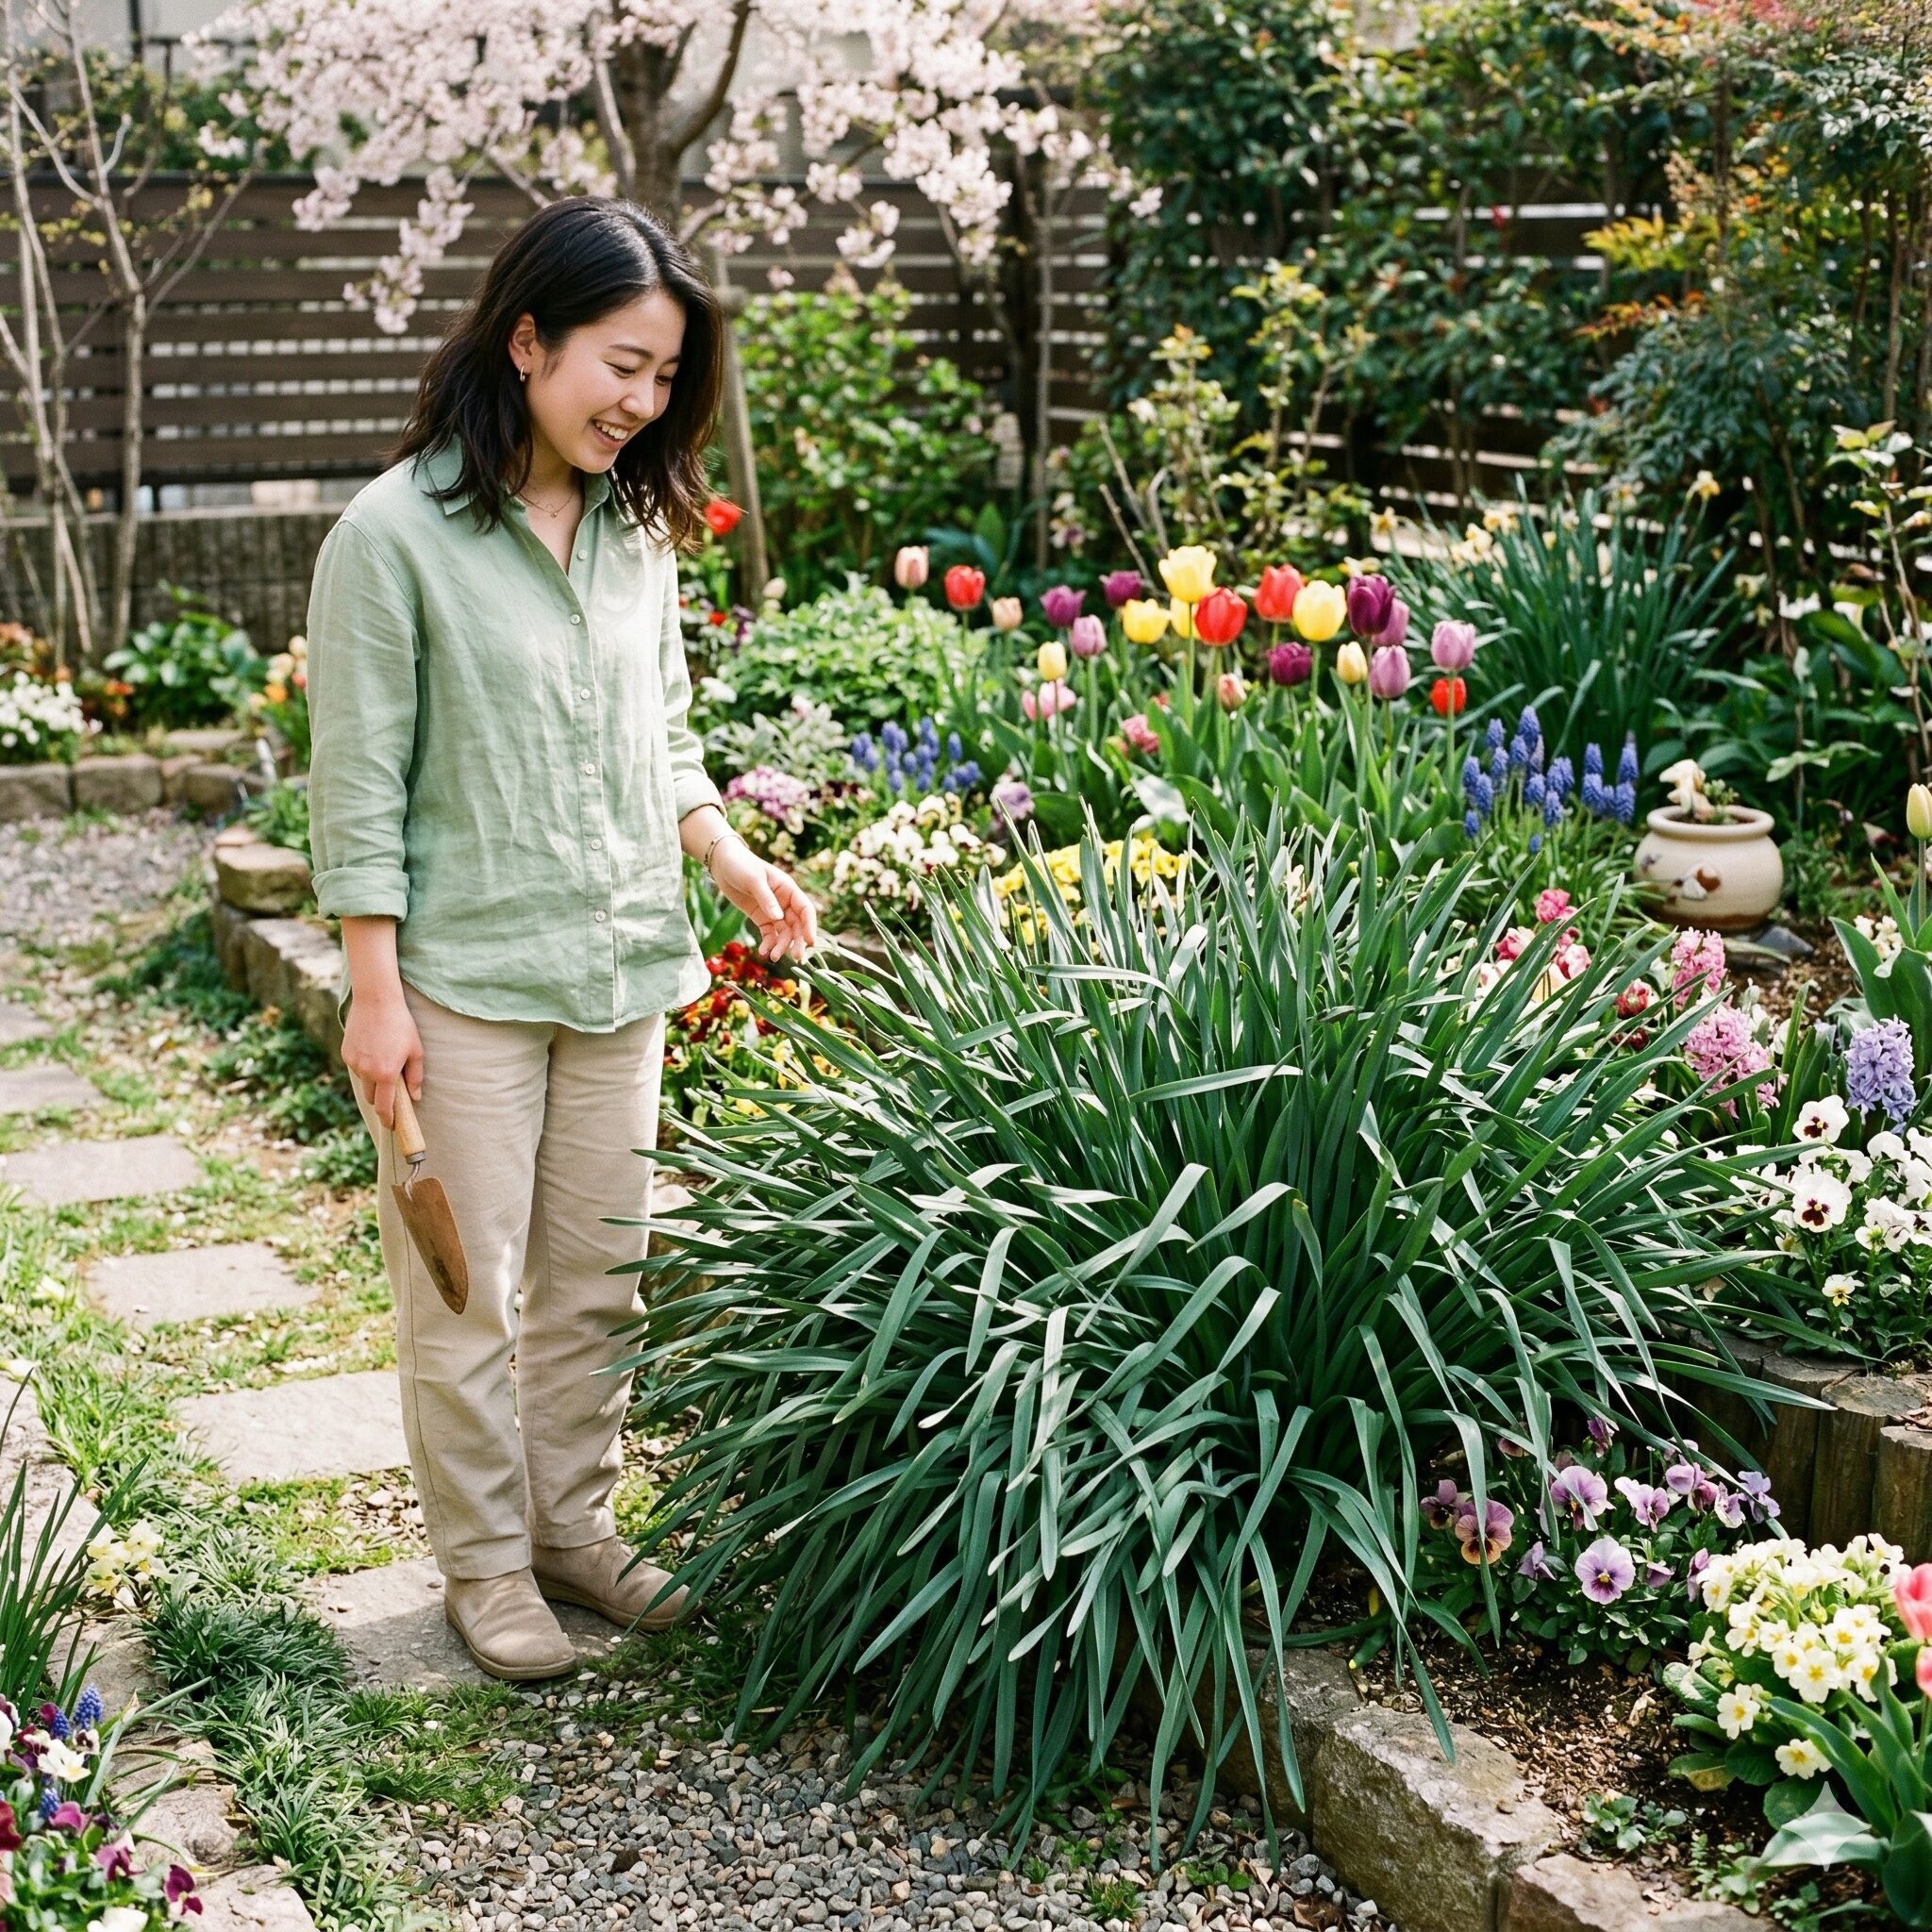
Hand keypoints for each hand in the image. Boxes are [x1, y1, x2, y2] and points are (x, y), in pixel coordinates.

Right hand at [342, 990, 423, 1128]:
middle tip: (391, 1095)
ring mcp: (354, 1063)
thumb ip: (415, 1077)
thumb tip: (415, 1097)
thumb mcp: (415, 1050)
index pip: (385, 1107)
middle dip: (381, 1100)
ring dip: (372, 1082)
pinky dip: (364, 1066)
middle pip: (372, 1098)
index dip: (389, 1119)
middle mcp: (367, 1071)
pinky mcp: (346, 1053)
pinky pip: (356, 1067)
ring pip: (363, 1083)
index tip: (392, 1126)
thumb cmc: (401, 1025)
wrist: (376, 1001)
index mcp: (386, 1074)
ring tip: (384, 1063)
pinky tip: (373, 1050)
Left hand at [709, 835, 818, 961]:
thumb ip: (766, 899)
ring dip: (781, 945)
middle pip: (797, 925)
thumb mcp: (754, 880)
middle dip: (797, 941)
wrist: (722, 863)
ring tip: (772, 957)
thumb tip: (778, 918)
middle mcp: (784, 902)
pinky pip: (769, 933)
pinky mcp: (761, 917)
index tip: (810, 942)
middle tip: (796, 957)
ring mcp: (773, 911)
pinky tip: (763, 952)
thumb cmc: (741, 865)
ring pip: (784, 932)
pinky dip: (768, 943)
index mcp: (788, 889)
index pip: (805, 910)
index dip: (809, 926)